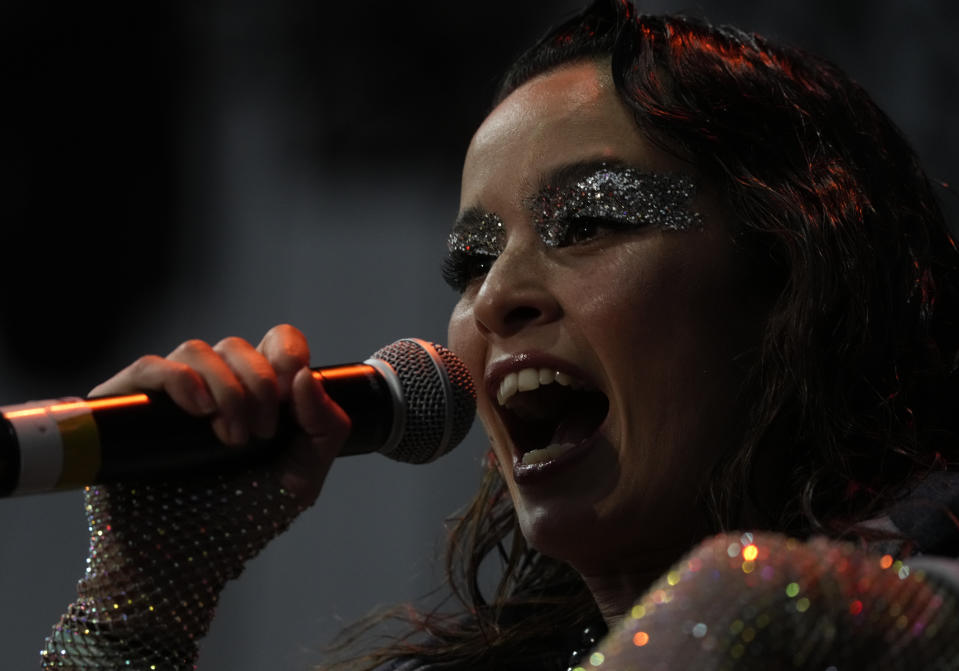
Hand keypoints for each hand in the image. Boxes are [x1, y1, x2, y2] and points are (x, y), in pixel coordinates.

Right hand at [41, 325, 352, 669]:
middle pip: (237, 346)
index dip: (287, 355)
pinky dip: (178, 379)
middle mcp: (211, 386)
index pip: (277, 341)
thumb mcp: (302, 478)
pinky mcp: (127, 408)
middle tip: (259, 436)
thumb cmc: (243, 522)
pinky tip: (198, 410)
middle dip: (258, 386)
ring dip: (225, 388)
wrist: (184, 566)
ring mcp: (167, 395)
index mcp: (255, 392)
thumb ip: (326, 428)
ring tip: (230, 438)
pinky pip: (148, 368)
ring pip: (196, 350)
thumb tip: (304, 376)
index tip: (288, 399)